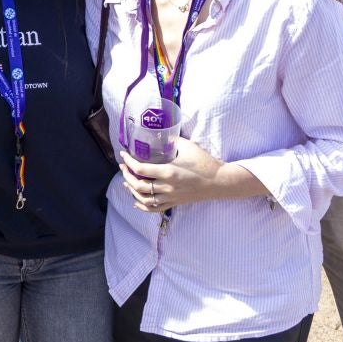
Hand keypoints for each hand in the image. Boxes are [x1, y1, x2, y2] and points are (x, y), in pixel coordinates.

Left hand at [120, 140, 262, 210]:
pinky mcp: (175, 203)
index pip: (140, 169)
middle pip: (138, 185)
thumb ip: (172, 140)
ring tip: (127, 182)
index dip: (128, 162)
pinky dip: (143, 206)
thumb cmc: (205, 163)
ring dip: (132, 191)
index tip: (123, 155)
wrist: (219, 182)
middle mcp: (167, 187)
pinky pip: (154, 208)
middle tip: (123, 167)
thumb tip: (160, 133)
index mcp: (169, 172)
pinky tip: (137, 201)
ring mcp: (170, 197)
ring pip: (144, 199)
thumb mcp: (188, 147)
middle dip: (127, 176)